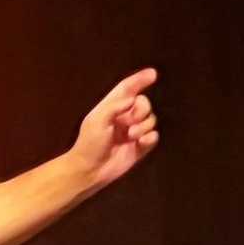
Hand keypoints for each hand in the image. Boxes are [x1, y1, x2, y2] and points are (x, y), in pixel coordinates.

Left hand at [70, 67, 159, 186]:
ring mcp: (134, 131)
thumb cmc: (89, 143)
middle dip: (141, 110)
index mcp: (113, 106)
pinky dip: (150, 137)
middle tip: (129, 123)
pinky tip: (141, 142)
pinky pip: (154, 136)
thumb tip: (133, 99)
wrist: (90, 170)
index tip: (152, 73)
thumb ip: (115, 106)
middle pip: (144, 103)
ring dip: (144, 126)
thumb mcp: (97, 120)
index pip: (128, 89)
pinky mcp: (141, 146)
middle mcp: (125, 116)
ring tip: (131, 137)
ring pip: (151, 120)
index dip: (139, 80)